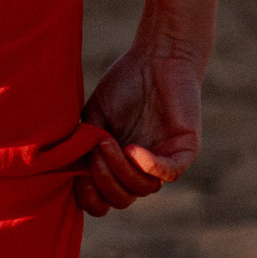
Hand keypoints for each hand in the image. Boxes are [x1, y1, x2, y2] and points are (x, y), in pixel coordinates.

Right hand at [76, 43, 202, 215]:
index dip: (88, 197)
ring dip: (121, 170)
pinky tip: (133, 149)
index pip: (103, 201)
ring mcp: (163, 160)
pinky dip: (149, 166)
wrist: (157, 56)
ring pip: (143, 189)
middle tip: (95, 152)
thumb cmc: (124, 83)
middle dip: (103, 181)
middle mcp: (140, 169)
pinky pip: (169, 173)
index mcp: (118, 166)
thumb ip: (81, 147)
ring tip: (109, 142)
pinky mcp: (185, 150)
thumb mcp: (93, 118)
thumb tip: (71, 175)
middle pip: (121, 200)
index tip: (76, 175)